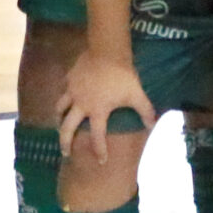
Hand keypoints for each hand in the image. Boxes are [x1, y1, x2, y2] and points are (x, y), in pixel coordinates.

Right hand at [59, 49, 152, 164]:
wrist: (107, 50)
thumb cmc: (122, 75)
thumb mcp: (136, 94)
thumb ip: (145, 111)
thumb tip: (153, 125)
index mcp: (97, 111)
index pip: (97, 137)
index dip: (99, 150)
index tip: (101, 162)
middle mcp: (81, 104)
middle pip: (67, 128)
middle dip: (65, 142)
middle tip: (65, 152)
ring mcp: (73, 91)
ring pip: (60, 108)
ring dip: (59, 118)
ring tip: (59, 124)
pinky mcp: (70, 78)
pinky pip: (64, 89)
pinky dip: (64, 95)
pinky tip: (67, 95)